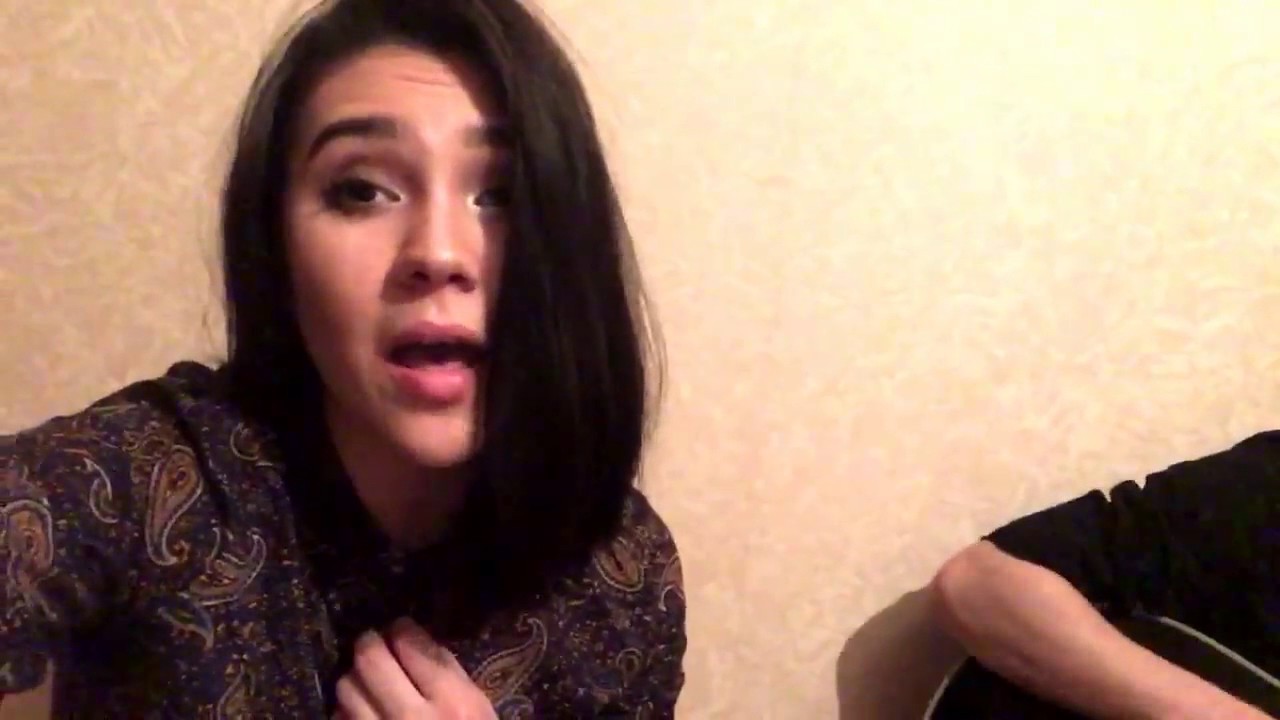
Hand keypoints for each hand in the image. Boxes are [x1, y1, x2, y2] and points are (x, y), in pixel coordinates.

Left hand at [334, 618, 495, 719]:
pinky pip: (338, 717)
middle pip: (369, 659)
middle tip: (376, 641)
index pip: (412, 645)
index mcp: (453, 702)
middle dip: (371, 642)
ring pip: (346, 687)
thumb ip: (452, 676)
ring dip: (355, 678)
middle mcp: (411, 718)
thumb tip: (418, 639)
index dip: (402, 629)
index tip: (402, 628)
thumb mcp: (479, 710)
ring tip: (368, 679)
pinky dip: (347, 709)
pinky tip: (362, 710)